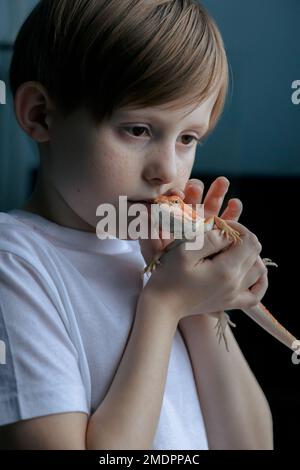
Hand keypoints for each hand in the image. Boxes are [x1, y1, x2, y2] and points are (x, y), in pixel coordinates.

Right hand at [181, 176, 267, 317]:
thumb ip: (210, 239)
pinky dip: (259, 281)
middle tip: (221, 235)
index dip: (238, 228)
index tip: (219, 226)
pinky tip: (250, 272)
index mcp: (226, 270)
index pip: (249, 241)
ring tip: (231, 249)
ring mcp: (234, 295)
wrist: (162, 305)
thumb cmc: (169, 276)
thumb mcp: (185, 251)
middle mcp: (235, 284)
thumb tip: (228, 234)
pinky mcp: (230, 303)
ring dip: (250, 255)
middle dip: (241, 238)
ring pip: (259, 270)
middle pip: (254, 253)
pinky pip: (256, 295)